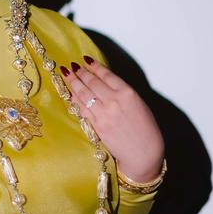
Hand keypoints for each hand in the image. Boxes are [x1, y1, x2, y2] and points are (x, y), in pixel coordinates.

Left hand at [62, 56, 164, 182]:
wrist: (143, 153)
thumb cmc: (145, 129)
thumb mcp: (139, 104)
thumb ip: (122, 92)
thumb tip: (104, 82)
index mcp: (128, 93)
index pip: (107, 75)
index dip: (94, 66)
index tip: (86, 60)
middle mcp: (115, 101)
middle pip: (92, 82)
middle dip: (80, 72)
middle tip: (72, 66)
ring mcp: (104, 113)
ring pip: (84, 93)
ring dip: (73, 82)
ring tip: (67, 74)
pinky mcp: (97, 125)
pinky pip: (82, 108)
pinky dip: (74, 99)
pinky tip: (69, 92)